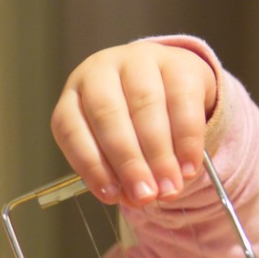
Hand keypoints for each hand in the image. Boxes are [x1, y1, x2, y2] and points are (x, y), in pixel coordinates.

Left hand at [51, 41, 216, 206]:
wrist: (171, 84)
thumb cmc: (131, 123)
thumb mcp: (113, 145)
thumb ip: (117, 172)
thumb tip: (134, 198)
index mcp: (74, 96)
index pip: (71, 129)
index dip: (90, 165)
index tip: (111, 196)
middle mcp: (100, 71)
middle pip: (108, 116)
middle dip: (128, 162)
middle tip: (145, 196)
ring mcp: (138, 59)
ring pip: (145, 106)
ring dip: (159, 155)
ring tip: (169, 189)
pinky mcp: (177, 61)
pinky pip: (182, 101)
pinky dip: (186, 140)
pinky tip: (188, 168)